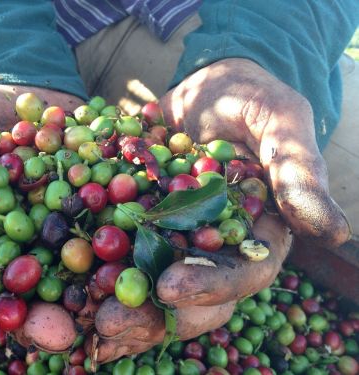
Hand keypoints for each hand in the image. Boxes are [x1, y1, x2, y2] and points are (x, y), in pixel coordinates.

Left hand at [85, 58, 349, 362]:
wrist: (206, 84)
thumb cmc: (250, 98)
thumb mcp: (279, 121)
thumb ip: (297, 170)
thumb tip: (333, 232)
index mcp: (256, 233)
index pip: (243, 274)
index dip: (212, 287)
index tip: (172, 288)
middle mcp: (217, 247)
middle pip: (194, 297)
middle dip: (156, 315)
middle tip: (111, 323)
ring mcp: (177, 239)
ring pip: (155, 289)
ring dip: (123, 311)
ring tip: (88, 322)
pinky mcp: (142, 226)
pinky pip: (122, 259)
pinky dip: (100, 281)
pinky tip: (74, 301)